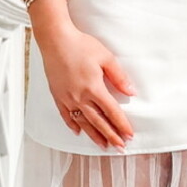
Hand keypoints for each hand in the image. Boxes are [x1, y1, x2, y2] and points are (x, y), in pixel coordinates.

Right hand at [33, 5, 134, 148]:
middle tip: (120, 147)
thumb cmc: (80, 45)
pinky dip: (73, 125)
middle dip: (111, 136)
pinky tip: (78, 132)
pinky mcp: (57, 95)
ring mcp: (67, 98)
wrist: (55, 40)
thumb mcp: (106, 57)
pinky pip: (66, 115)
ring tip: (103, 145)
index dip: (122, 125)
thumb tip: (131, 92)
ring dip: (94, 135)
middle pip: (98, 122)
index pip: (112, 112)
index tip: (129, 135)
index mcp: (94, 88)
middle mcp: (80, 97)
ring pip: (83, 123)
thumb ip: (119, 77)